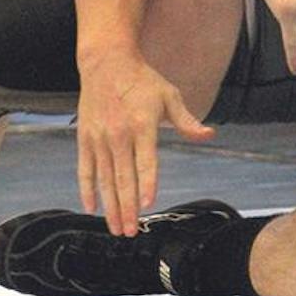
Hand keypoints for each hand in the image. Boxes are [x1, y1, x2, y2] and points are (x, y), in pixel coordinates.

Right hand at [76, 56, 214, 235]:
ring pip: (104, 179)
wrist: (106, 63)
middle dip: (126, 208)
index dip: (146, 184)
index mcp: (143, 125)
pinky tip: (91, 208)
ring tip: (116, 228)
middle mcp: (119, 134)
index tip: (147, 205)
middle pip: (123, 178)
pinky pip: (85, 169)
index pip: (145, 161)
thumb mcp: (170, 96)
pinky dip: (87, 190)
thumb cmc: (142, 81)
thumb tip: (210, 135)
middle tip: (130, 232)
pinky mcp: (85, 139)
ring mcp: (99, 138)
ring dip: (110, 206)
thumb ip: (188, 122)